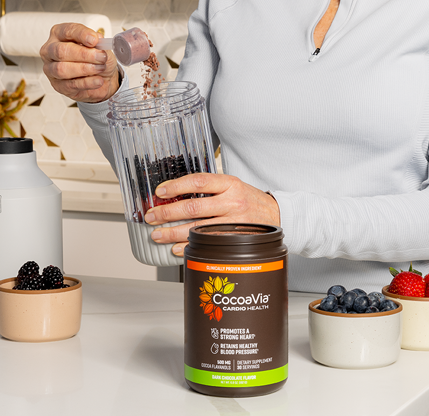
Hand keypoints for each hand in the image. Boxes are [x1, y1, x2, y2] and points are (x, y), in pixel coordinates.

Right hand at [40, 23, 118, 102]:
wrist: (103, 79)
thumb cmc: (97, 59)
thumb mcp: (101, 47)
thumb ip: (98, 43)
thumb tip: (97, 39)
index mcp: (59, 34)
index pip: (66, 31)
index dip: (81, 34)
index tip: (95, 40)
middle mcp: (51, 50)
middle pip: (61, 51)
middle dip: (84, 54)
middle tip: (101, 57)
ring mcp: (51, 69)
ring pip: (62, 69)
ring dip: (85, 69)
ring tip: (100, 68)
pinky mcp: (58, 86)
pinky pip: (70, 85)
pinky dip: (87, 83)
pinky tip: (98, 80)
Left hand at [143, 174, 279, 255]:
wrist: (277, 214)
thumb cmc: (250, 199)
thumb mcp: (232, 185)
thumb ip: (210, 188)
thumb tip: (177, 193)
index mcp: (229, 184)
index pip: (198, 182)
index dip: (175, 186)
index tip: (159, 192)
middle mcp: (232, 202)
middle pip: (193, 208)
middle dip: (167, 213)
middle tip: (151, 217)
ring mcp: (234, 222)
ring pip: (197, 228)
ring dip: (172, 232)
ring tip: (157, 234)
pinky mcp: (235, 239)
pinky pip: (208, 244)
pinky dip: (189, 246)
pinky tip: (176, 247)